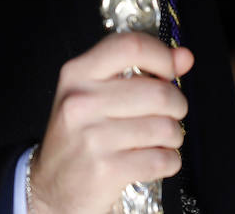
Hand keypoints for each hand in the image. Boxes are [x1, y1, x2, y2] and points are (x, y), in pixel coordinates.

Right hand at [27, 32, 194, 213]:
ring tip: (161, 139)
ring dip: (173, 136)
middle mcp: (80, 102)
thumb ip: (141, 69)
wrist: (50, 188)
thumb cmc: (78, 136)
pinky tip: (155, 159)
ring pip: (165, 127)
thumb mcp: (96, 94)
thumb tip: (184, 57)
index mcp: (78, 73)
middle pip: (158, 92)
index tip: (170, 71)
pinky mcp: (105, 170)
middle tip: (171, 113)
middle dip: (177, 105)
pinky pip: (161, 159)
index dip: (162, 56)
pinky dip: (169, 161)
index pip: (131, 46)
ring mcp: (91, 137)